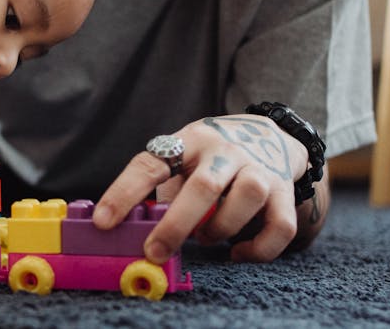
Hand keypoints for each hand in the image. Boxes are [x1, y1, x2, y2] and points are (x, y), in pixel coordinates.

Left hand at [93, 114, 308, 262]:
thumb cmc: (212, 156)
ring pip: (246, 199)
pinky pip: (280, 226)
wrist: (272, 135)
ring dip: (220, 228)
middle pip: (203, 186)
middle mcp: (226, 150)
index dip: (124, 193)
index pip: (150, 164)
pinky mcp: (286, 191)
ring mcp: (260, 168)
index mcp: (189, 141)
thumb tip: (134, 230)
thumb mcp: (183, 157)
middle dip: (176, 225)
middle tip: (155, 252)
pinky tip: (238, 252)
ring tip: (205, 236)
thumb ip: (165, 189)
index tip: (103, 222)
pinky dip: (258, 248)